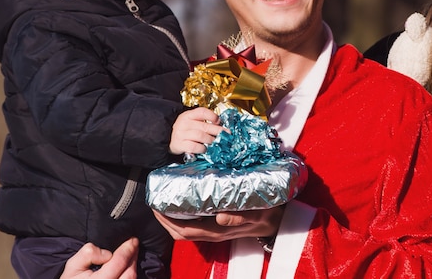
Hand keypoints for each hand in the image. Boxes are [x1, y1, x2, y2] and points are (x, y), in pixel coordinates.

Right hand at [60, 238, 137, 278]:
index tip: (132, 239)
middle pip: (130, 273)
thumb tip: (107, 253)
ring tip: (130, 254)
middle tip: (132, 244)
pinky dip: (129, 274)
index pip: (120, 262)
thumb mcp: (73, 265)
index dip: (128, 248)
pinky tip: (126, 267)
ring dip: (133, 266)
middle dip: (133, 256)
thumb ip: (88, 254)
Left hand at [153, 206, 284, 241]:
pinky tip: (182, 200)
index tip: (157, 205)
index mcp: (217, 231)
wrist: (276, 222)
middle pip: (180, 231)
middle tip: (154, 200)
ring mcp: (214, 229)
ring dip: (171, 217)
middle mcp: (212, 232)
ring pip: (186, 228)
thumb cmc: (266, 216)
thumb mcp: (257, 213)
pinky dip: (183, 213)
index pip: (185, 230)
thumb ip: (240, 217)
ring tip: (164, 199)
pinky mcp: (218, 223)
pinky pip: (194, 222)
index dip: (167, 220)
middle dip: (164, 218)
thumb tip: (219, 216)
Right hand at [169, 107, 224, 154]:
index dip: (212, 116)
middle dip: (218, 131)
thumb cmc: (184, 130)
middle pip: (204, 126)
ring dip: (211, 140)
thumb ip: (203, 122)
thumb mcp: (191, 121)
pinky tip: (204, 149)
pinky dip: (202, 148)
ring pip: (201, 136)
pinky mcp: (180, 145)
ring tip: (215, 142)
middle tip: (226, 134)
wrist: (167, 138)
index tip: (219, 121)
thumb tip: (220, 126)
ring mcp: (182, 134)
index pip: (202, 112)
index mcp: (188, 115)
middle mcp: (185, 123)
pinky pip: (194, 147)